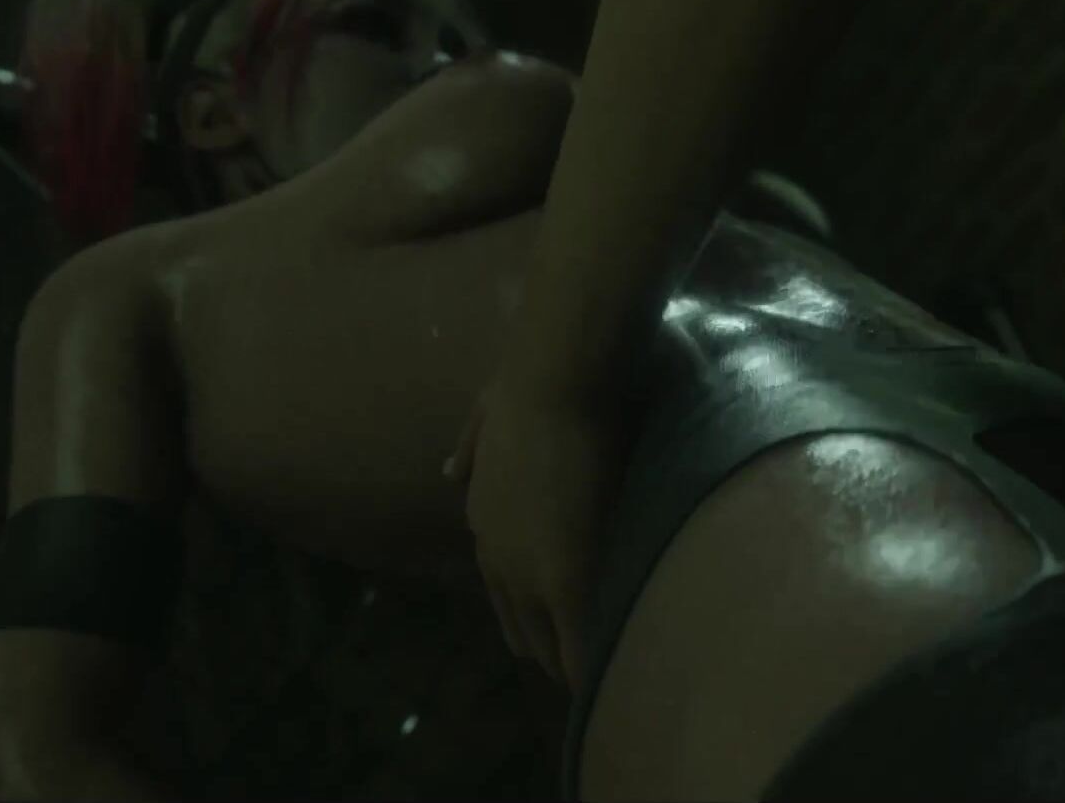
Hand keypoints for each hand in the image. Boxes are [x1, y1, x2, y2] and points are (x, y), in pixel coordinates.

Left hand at [447, 379, 627, 685]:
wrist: (556, 383)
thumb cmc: (530, 389)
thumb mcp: (482, 418)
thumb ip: (468, 448)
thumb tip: (450, 470)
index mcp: (485, 525)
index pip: (504, 591)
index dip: (534, 613)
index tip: (560, 625)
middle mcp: (497, 560)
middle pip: (522, 630)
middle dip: (553, 646)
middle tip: (587, 658)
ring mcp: (528, 576)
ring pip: (548, 645)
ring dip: (573, 657)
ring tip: (601, 671)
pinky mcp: (567, 581)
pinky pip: (578, 647)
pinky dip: (592, 667)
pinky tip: (614, 682)